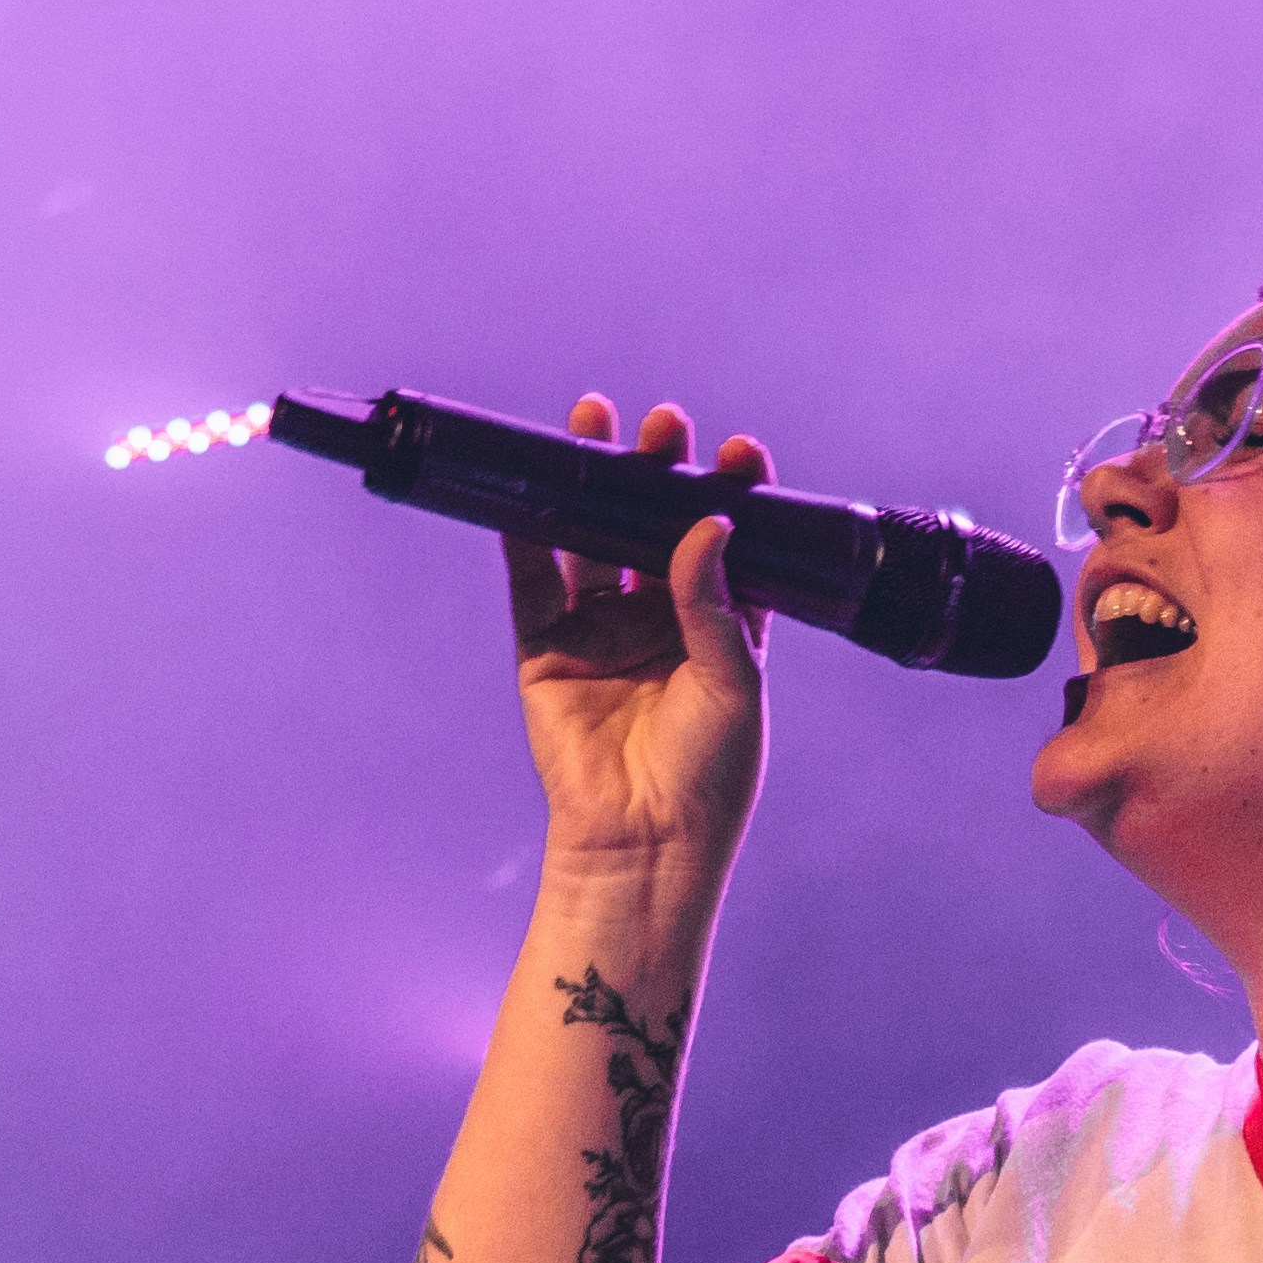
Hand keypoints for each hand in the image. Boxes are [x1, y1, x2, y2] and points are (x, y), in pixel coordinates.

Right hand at [501, 397, 767, 868]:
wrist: (644, 842)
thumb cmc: (709, 774)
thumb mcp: (733, 681)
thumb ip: (714, 602)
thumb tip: (707, 523)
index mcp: (721, 623)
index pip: (729, 542)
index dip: (732, 493)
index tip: (737, 451)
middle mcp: (660, 617)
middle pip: (655, 526)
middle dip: (657, 471)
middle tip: (664, 423)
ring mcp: (600, 629)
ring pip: (591, 540)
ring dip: (590, 483)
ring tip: (593, 421)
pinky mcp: (546, 649)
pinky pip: (532, 580)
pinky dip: (525, 534)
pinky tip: (525, 487)